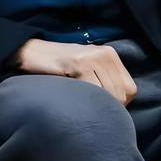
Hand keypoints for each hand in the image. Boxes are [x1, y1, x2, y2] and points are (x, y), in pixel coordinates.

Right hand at [13, 39, 136, 105]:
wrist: (30, 53)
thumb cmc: (56, 67)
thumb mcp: (86, 70)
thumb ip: (103, 82)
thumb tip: (117, 108)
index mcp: (111, 55)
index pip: (130, 90)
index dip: (118, 104)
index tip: (98, 105)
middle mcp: (106, 54)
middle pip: (122, 95)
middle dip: (106, 107)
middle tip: (86, 106)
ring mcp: (93, 57)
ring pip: (109, 95)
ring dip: (94, 104)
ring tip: (78, 101)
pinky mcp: (80, 63)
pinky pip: (92, 90)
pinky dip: (83, 99)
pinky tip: (71, 95)